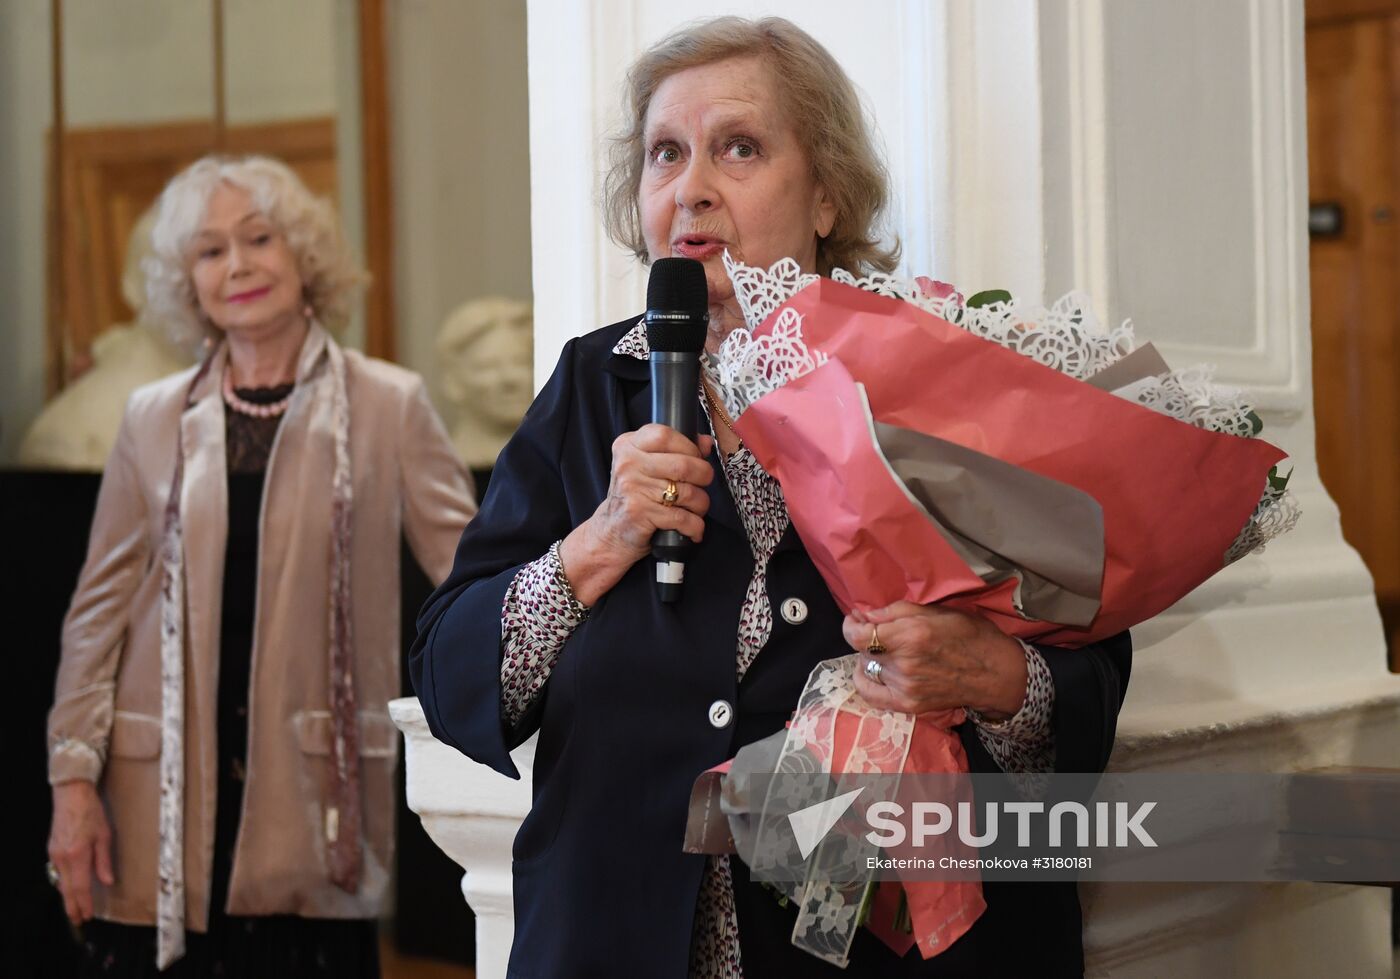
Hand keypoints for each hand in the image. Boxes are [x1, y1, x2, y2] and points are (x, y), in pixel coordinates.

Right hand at [48, 780, 114, 924]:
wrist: (71, 796)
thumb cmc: (91, 812)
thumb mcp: (104, 835)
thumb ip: (104, 861)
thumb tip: (107, 881)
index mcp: (77, 855)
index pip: (80, 887)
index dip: (84, 903)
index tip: (87, 916)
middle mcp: (62, 857)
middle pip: (66, 889)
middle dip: (72, 907)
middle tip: (78, 921)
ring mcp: (54, 854)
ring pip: (61, 882)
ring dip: (67, 897)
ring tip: (74, 909)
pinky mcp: (52, 850)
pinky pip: (58, 872)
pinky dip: (64, 884)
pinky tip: (69, 889)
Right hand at [561, 425, 714, 604]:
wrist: (610, 532)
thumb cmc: (634, 496)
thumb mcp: (646, 467)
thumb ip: (675, 450)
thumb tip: (706, 442)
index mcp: (628, 445)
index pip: (665, 435)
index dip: (689, 447)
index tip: (696, 458)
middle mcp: (627, 464)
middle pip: (683, 464)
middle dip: (704, 477)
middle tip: (703, 485)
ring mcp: (632, 488)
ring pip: (687, 492)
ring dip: (701, 504)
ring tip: (696, 509)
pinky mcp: (639, 513)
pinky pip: (682, 518)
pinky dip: (695, 526)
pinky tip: (693, 529)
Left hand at [842, 601, 1027, 717]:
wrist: (996, 674)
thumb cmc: (971, 635)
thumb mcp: (937, 611)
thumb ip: (896, 611)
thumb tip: (864, 614)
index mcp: (911, 636)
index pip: (858, 635)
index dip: (851, 625)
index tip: (856, 619)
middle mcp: (904, 664)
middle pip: (863, 650)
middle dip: (866, 638)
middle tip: (880, 632)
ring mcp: (905, 687)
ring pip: (868, 668)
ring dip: (873, 657)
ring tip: (889, 651)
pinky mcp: (909, 704)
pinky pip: (871, 694)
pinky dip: (866, 680)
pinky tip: (872, 671)